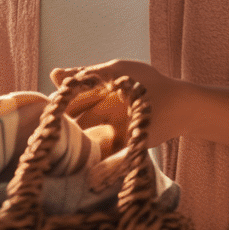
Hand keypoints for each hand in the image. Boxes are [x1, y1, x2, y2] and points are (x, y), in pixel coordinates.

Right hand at [50, 59, 182, 148]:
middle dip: (60, 122)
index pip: (68, 100)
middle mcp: (98, 115)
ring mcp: (107, 132)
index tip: (49, 104)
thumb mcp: (116, 70)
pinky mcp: (120, 149)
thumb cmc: (148, 82)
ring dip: (71, 140)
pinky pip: (101, 157)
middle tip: (50, 123)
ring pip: (82, 138)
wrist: (179, 103)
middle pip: (71, 121)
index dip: (57, 103)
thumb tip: (53, 74)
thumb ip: (87, 73)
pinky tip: (78, 157)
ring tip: (57, 139)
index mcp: (95, 95)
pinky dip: (91, 159)